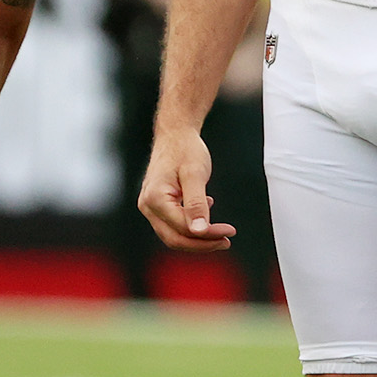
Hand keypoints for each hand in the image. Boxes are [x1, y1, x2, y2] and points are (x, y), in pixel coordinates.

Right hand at [139, 130, 236, 251]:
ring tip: (220, 234)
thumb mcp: (195, 174)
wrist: (175, 134)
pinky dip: (191, 226)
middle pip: (175, 238)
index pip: (182, 228)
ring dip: (197, 237)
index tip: (229, 232)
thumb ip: (196, 204)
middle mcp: (147, 205)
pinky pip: (173, 224)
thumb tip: (200, 231)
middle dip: (202, 243)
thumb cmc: (185, 149)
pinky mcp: (156, 205)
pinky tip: (206, 214)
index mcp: (155, 198)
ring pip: (173, 234)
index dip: (207, 235)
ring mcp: (150, 206)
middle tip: (227, 241)